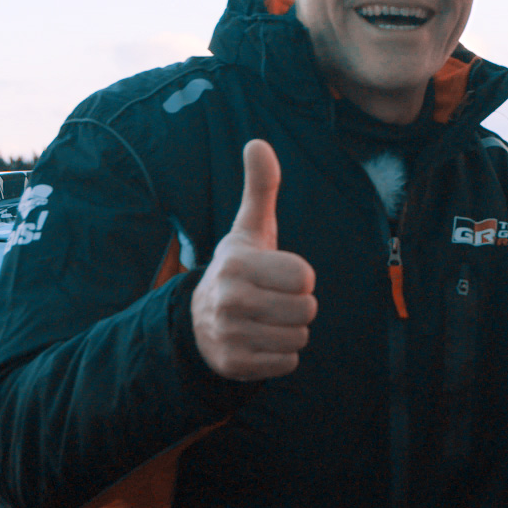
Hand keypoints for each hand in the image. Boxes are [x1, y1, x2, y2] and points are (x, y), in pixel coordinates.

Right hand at [191, 140, 318, 379]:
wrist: (200, 320)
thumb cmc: (241, 269)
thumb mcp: (250, 229)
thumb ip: (260, 188)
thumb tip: (258, 142)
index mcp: (237, 265)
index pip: (305, 277)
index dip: (300, 276)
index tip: (279, 274)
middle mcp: (229, 300)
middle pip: (307, 309)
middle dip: (299, 305)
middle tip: (274, 299)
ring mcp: (229, 335)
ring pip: (300, 338)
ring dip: (291, 330)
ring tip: (267, 319)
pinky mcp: (234, 365)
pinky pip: (288, 363)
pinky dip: (282, 355)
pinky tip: (261, 341)